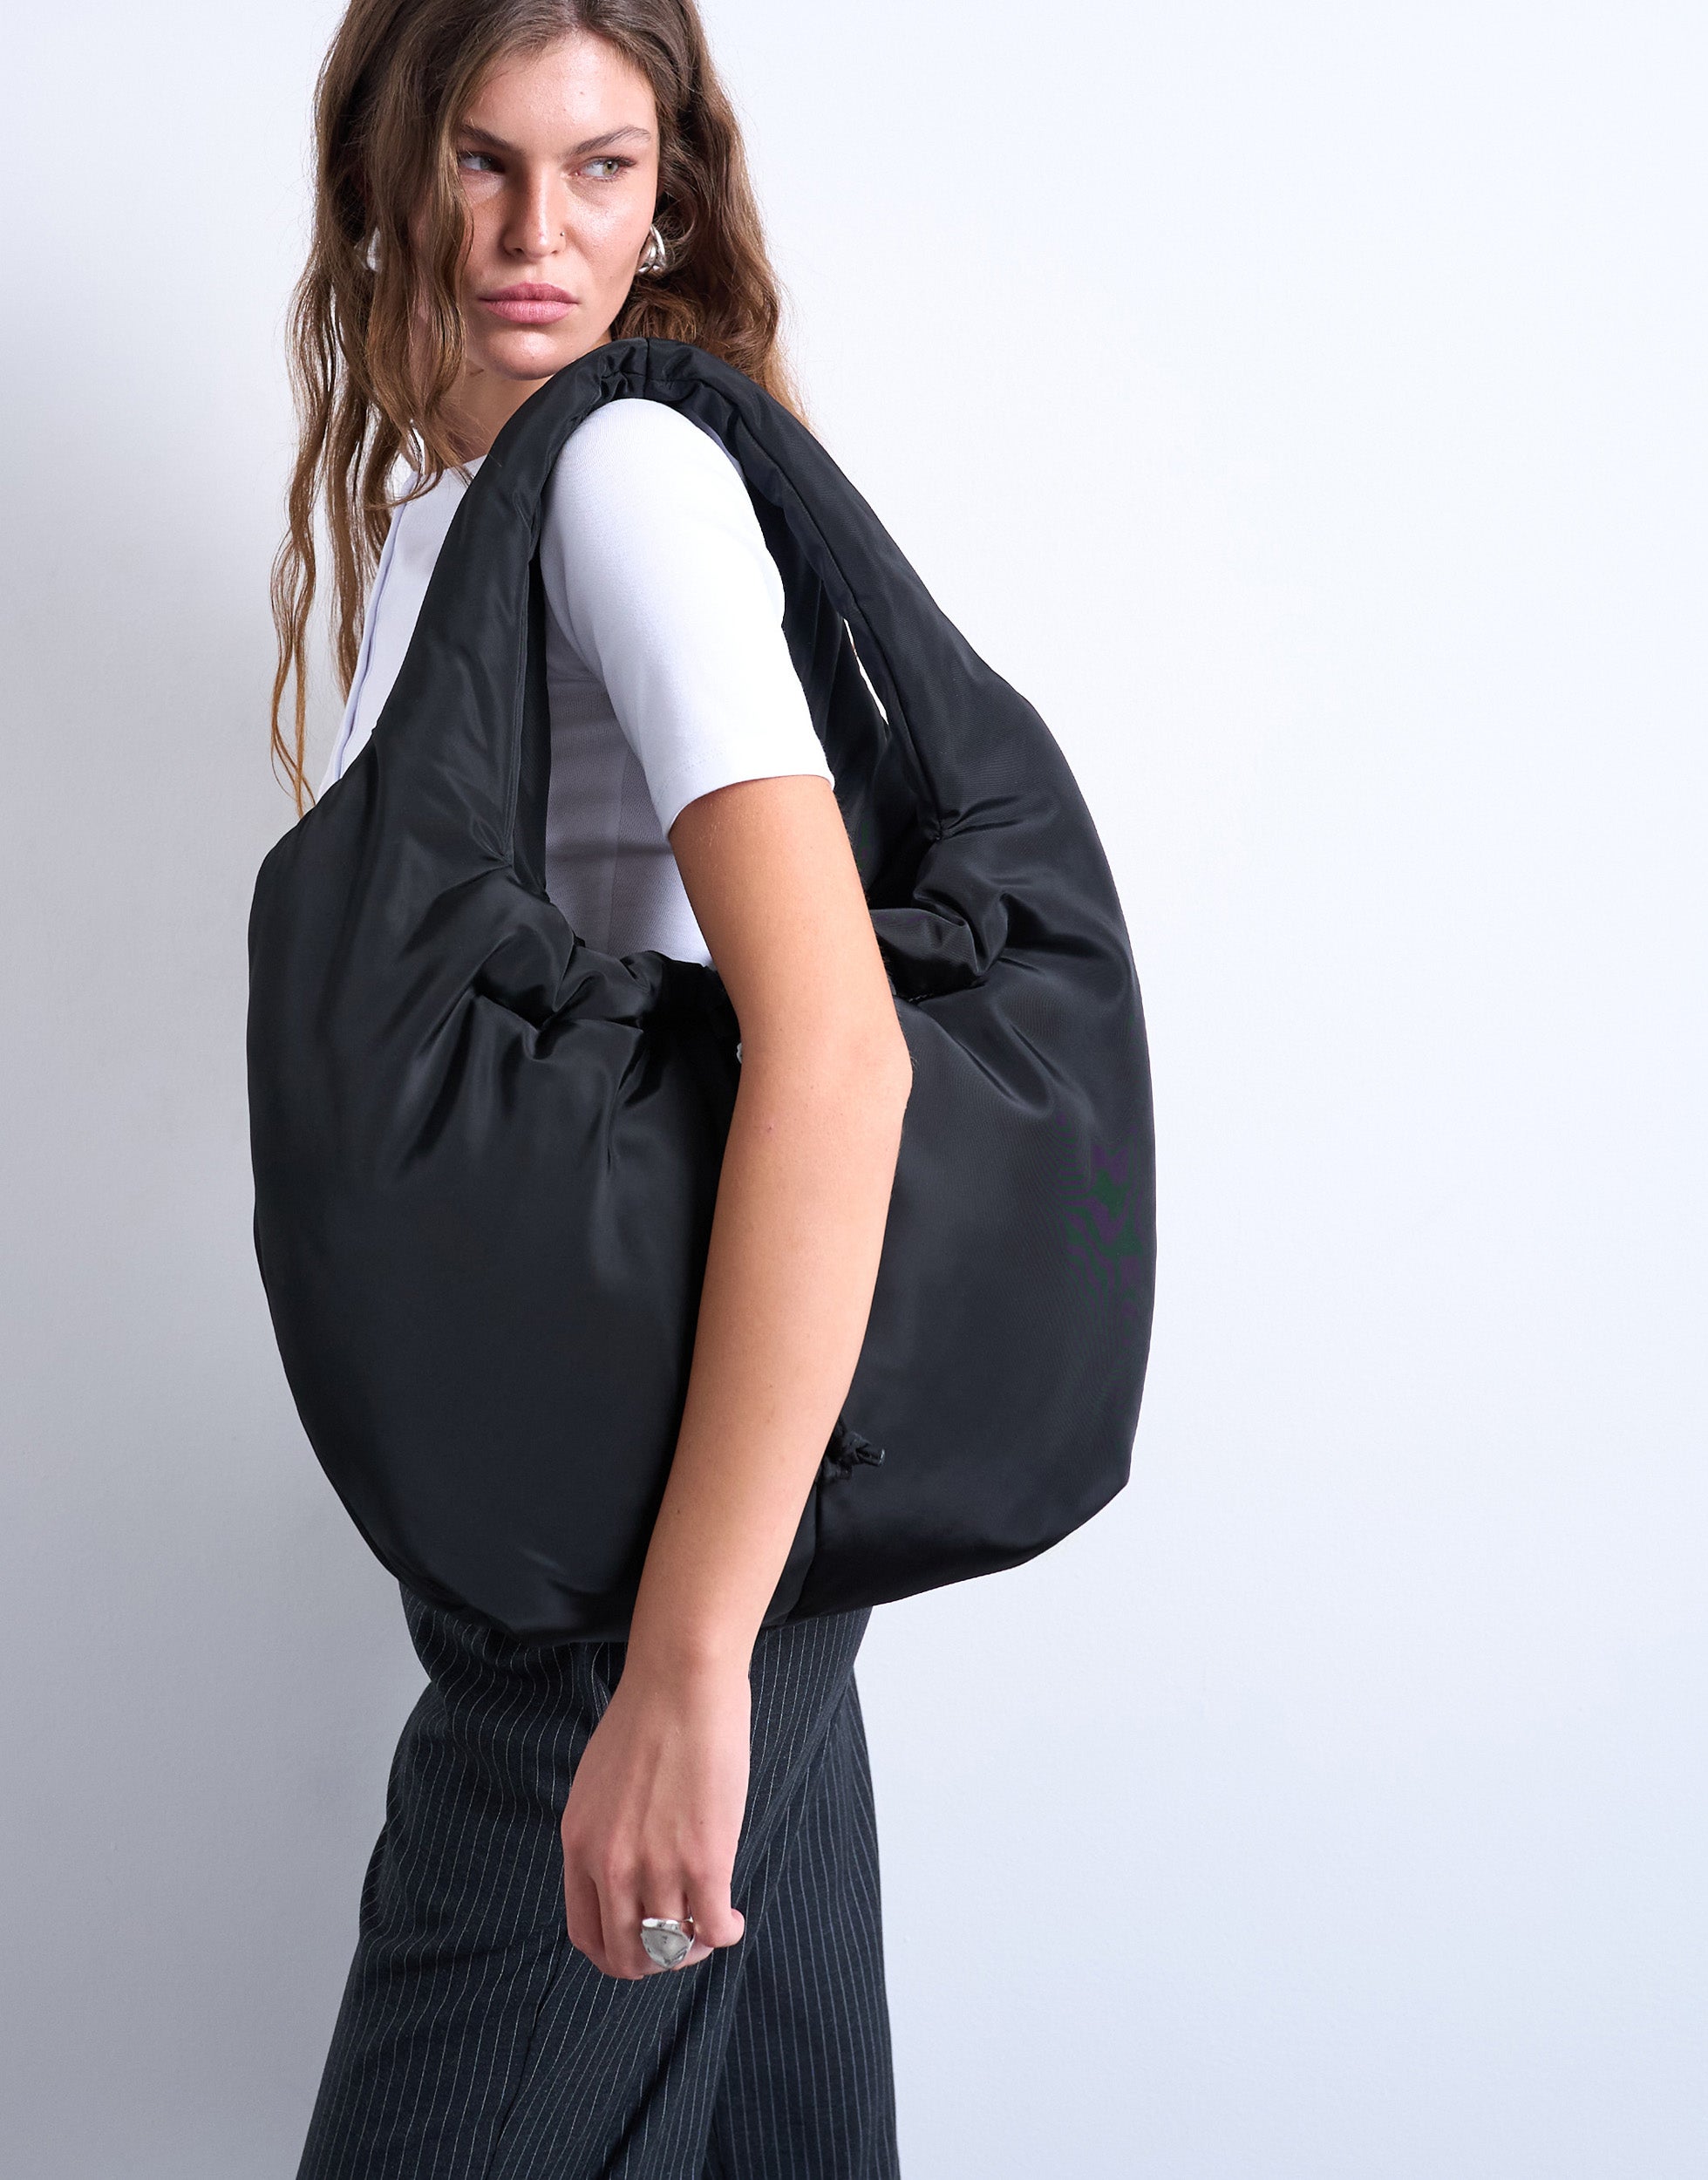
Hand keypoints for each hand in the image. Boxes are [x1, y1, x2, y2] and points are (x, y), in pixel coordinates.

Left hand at [559, 1651, 750, 1979]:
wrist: (681, 1681)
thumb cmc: (647, 1718)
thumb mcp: (597, 1785)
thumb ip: (603, 1834)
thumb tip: (623, 1873)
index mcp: (580, 1844)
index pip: (586, 1934)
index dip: (618, 1953)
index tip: (644, 1943)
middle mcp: (611, 1864)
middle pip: (626, 1955)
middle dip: (658, 1960)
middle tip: (684, 1940)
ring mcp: (657, 1865)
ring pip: (672, 1946)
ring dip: (695, 1947)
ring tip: (713, 1923)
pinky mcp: (704, 1858)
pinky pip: (713, 1927)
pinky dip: (726, 1932)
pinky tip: (734, 1918)